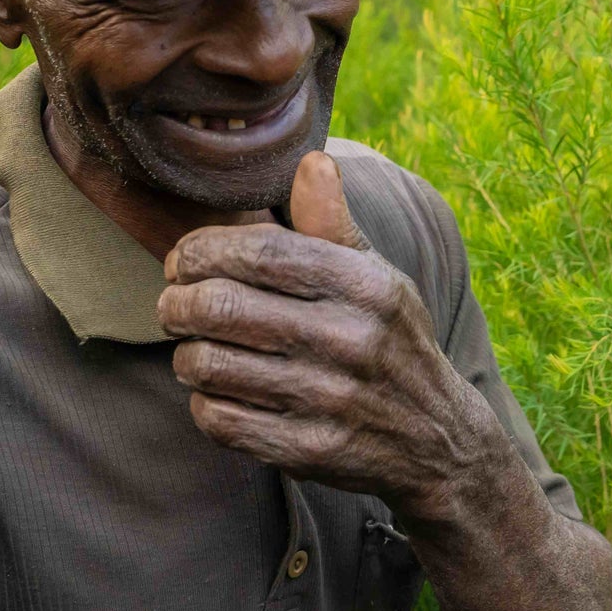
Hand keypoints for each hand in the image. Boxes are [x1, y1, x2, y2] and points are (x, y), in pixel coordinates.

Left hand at [159, 151, 503, 519]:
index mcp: (363, 286)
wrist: (437, 438)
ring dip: (186, 354)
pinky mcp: (308, 450)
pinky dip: (203, 402)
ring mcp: (327, 399)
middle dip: (176, 302)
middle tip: (173, 305)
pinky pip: (219, 420)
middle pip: (218, 306)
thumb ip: (333, 223)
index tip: (182, 259)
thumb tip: (313, 160)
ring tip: (195, 348)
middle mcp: (348, 339)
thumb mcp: (378, 278)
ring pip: (207, 364)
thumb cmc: (391, 341)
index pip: (257, 252)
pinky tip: (218, 391)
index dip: (201, 250)